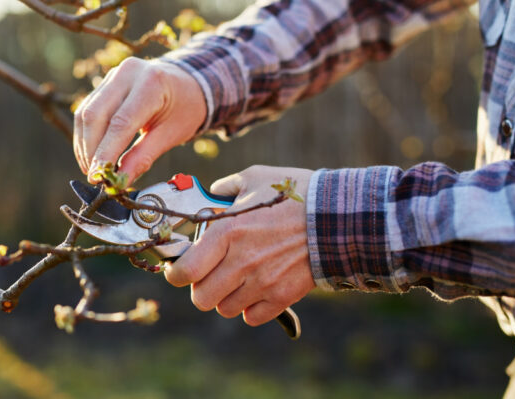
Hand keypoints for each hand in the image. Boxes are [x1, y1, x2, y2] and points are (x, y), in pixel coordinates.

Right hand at [73, 57, 206, 183]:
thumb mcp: (171, 135)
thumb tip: (120, 182)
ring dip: (84, 145)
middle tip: (94, 176)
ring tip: (92, 169)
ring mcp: (114, 75)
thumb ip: (143, 157)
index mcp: (152, 83)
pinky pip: (87, 110)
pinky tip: (91, 154)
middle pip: (96, 115)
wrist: (187, 83)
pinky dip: (86, 135)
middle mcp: (128, 73)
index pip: (120, 122)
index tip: (98, 176)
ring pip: (86, 113)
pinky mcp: (105, 82)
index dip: (105, 152)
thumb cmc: (184, 109)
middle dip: (91, 150)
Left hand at [164, 165, 315, 325]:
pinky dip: (250, 308)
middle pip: (201, 298)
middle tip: (210, 275)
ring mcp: (262, 283)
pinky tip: (256, 289)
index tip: (180, 269)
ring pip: (225, 309)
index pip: (184, 272)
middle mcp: (240, 262)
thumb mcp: (255, 178)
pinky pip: (252, 317)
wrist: (338, 216)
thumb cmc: (295, 194)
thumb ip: (225, 187)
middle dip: (201, 288)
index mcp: (226, 232)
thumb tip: (211, 193)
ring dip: (226, 297)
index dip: (176, 274)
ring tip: (237, 280)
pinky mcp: (282, 296)